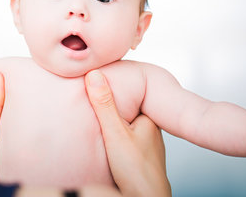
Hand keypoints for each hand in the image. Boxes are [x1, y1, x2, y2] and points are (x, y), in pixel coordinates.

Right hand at [85, 70, 170, 196]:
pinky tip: (108, 143)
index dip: (117, 90)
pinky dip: (118, 140)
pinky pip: (128, 143)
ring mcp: (147, 148)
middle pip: (129, 112)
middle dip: (115, 109)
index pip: (132, 97)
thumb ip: (104, 105)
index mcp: (149, 120)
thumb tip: (95, 74)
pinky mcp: (141, 161)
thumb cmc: (136, 171)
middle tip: (93, 102)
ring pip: (128, 129)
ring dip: (116, 126)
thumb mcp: (115, 133)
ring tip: (98, 121)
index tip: (102, 82)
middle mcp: (151, 132)